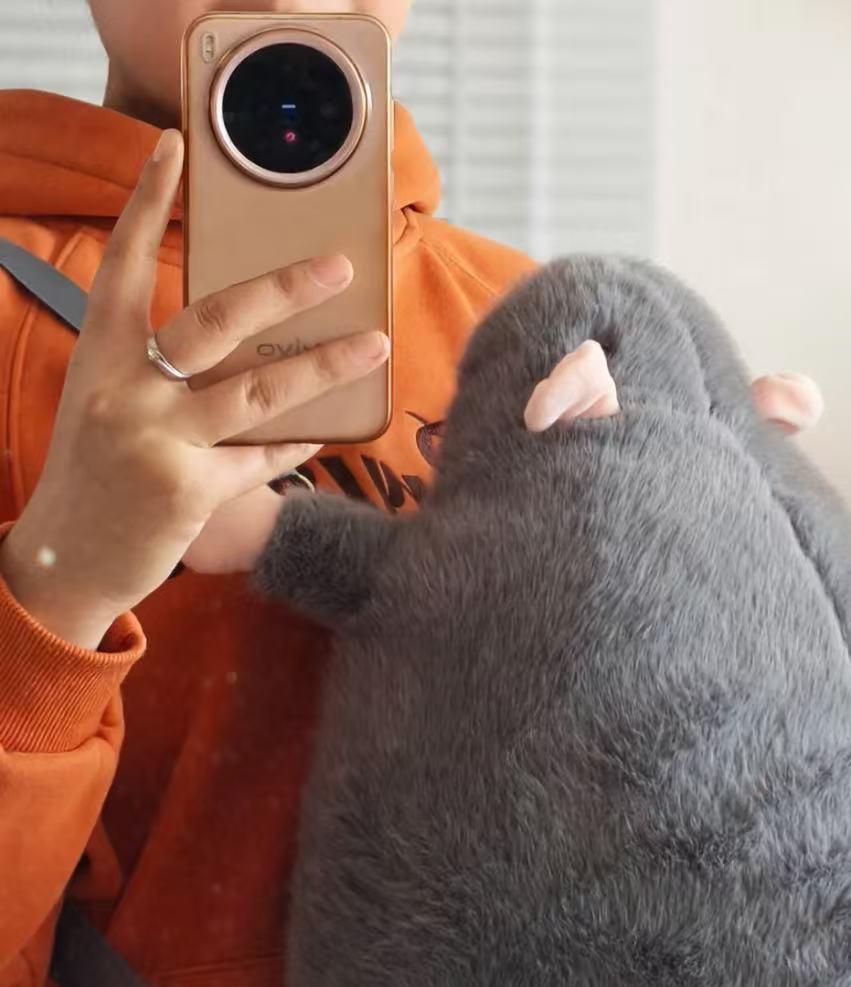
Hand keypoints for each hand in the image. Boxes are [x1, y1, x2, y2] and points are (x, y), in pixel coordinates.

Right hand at [0, 129, 388, 647]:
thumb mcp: (106, 406)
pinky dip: (294, 446)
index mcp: (98, 355)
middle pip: (216, 318)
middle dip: (285, 289)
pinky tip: (323, 434)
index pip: (122, 263)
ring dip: (326, 366)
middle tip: (338, 267)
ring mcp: (157, 439)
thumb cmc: (94, 476)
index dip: (148, 202)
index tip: (175, 148)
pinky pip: (261, 457)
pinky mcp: (188, 490)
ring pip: (259, 389)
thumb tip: (242, 344)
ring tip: (376, 346)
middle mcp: (124, 389)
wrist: (63, 562)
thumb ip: (154, 370)